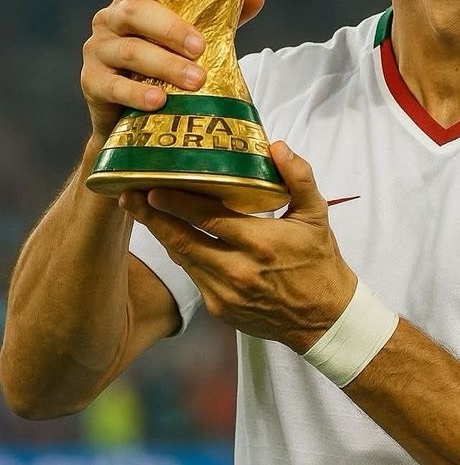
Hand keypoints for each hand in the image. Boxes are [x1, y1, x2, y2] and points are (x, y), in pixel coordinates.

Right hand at [81, 0, 264, 140]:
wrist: (133, 114)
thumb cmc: (166, 63)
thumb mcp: (195, 35)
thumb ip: (223, 15)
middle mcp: (111, 17)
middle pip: (134, 11)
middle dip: (170, 28)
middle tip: (201, 46)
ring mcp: (98, 49)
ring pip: (129, 51)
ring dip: (165, 64)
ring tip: (196, 80)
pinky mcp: (92, 83)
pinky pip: (114, 87)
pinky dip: (138, 94)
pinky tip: (159, 100)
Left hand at [119, 142, 357, 351]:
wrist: (324, 318)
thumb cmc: (320, 262)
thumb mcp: (317, 215)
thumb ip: (299, 178)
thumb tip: (277, 146)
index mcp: (261, 244)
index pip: (208, 218)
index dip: (177, 202)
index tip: (153, 185)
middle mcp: (238, 271)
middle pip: (182, 240)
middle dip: (153, 216)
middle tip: (130, 195)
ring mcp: (225, 294)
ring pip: (182, 258)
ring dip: (161, 234)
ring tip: (141, 209)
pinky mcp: (219, 309)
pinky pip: (193, 275)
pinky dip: (180, 253)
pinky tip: (170, 235)